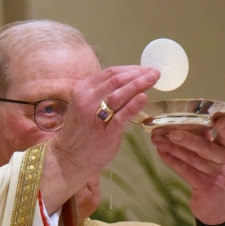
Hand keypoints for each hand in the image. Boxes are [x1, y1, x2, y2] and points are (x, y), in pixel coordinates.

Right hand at [41, 66, 158, 213]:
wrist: (70, 157)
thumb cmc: (82, 130)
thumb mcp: (87, 105)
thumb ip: (103, 93)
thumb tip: (128, 83)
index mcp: (83, 89)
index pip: (110, 73)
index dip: (130, 69)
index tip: (145, 69)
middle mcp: (87, 99)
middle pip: (117, 81)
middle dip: (138, 74)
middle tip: (154, 73)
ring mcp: (95, 116)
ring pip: (119, 95)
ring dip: (138, 85)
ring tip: (153, 80)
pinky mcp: (105, 132)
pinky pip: (121, 116)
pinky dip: (134, 105)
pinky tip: (144, 98)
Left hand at [151, 115, 224, 225]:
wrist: (222, 209)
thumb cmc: (217, 175)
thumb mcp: (218, 156)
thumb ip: (206, 139)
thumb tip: (185, 119)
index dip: (224, 127)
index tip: (217, 117)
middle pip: (206, 147)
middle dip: (187, 138)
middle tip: (170, 131)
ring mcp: (215, 175)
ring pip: (191, 159)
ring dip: (172, 148)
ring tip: (156, 138)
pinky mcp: (204, 187)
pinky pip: (185, 171)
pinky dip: (171, 161)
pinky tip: (161, 152)